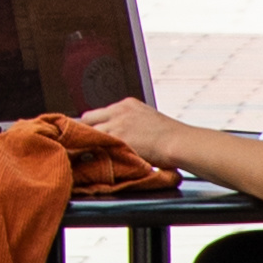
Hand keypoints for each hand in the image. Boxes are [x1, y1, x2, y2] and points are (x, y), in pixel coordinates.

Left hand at [78, 96, 200, 157]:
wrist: (178, 142)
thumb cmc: (171, 137)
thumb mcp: (149, 120)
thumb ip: (133, 123)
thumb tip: (126, 134)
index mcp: (127, 104)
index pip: (100, 112)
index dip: (96, 125)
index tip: (94, 134)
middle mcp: (118, 111)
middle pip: (87, 118)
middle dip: (85, 131)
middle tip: (83, 144)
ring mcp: (115, 124)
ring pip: (87, 132)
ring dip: (86, 143)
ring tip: (83, 154)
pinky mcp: (115, 137)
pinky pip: (93, 144)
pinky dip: (89, 151)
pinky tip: (87, 158)